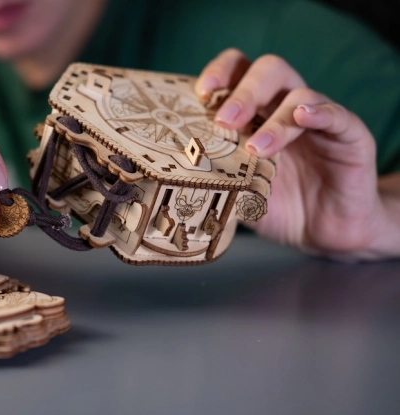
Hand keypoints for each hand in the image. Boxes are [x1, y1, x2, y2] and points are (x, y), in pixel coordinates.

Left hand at [195, 49, 391, 259]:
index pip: (238, 71)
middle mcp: (285, 106)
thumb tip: (176, 175)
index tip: (201, 94)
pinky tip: (303, 117)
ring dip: (274, 119)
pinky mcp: (350, 138)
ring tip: (255, 149)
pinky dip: (321, 112)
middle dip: (243, 92)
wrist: (322, 231)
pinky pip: (339, 116)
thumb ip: (214, 175)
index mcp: (256, 111)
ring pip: (299, 95)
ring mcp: (319, 120)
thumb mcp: (237, 190)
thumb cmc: (277, 204)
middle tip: (224, 122)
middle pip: (269, 71)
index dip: (220, 73)